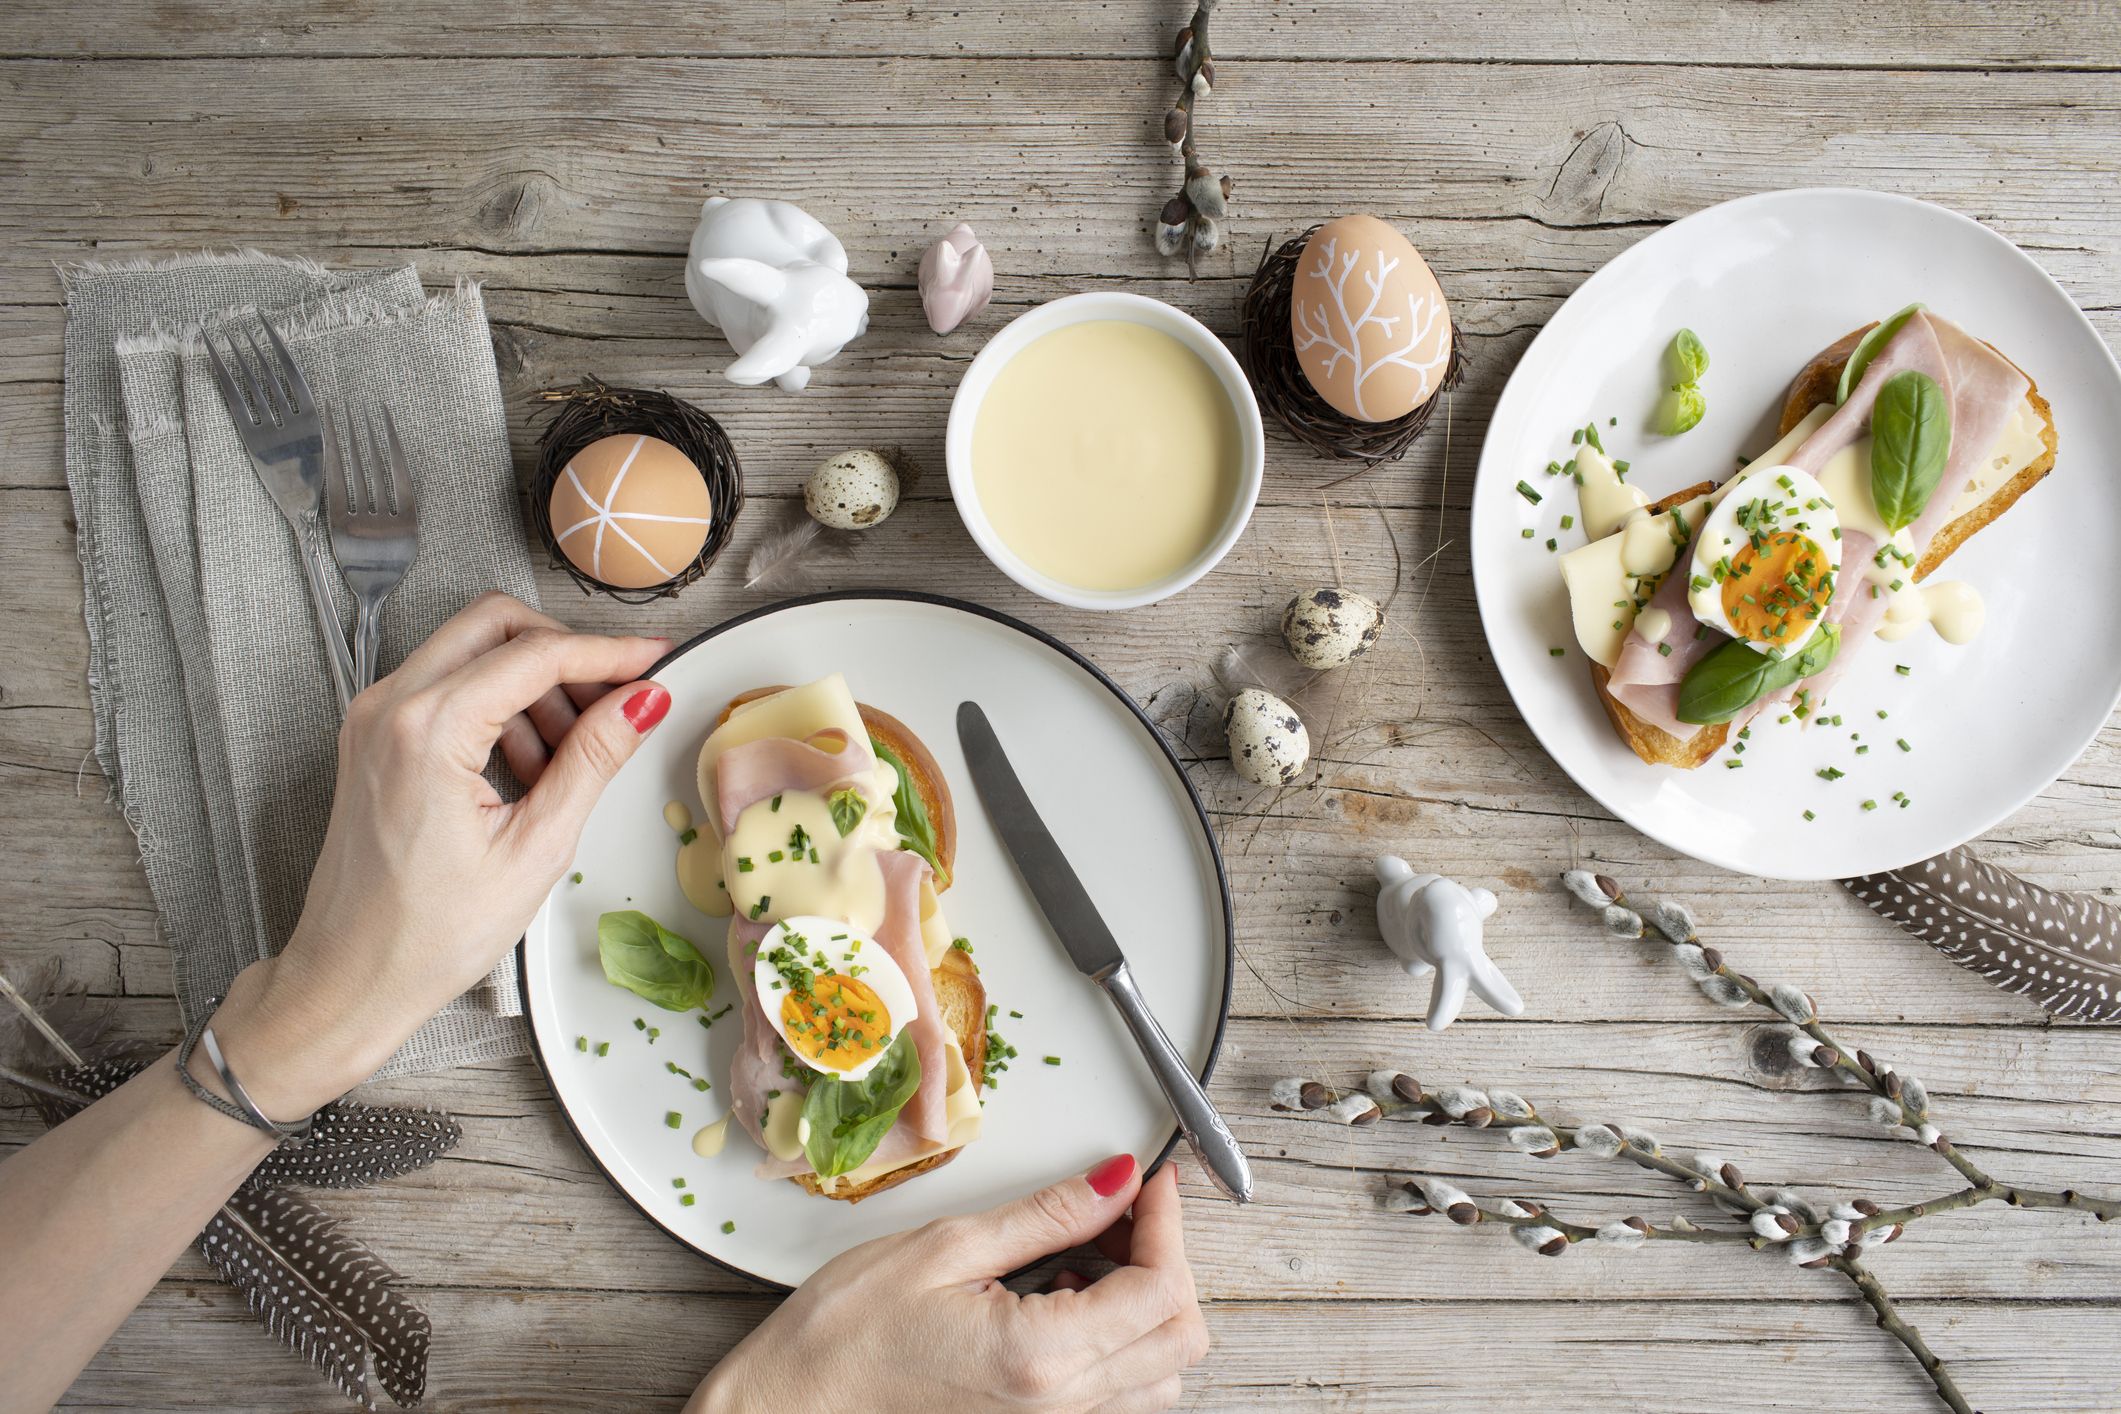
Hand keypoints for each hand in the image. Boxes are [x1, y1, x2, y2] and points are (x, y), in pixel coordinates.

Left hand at [212, 592, 671, 1113]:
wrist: (350, 979)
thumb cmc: (427, 934)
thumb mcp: (535, 848)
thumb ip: (592, 760)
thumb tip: (641, 703)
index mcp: (426, 730)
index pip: (536, 654)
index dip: (607, 652)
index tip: (655, 660)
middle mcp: (389, 707)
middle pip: (496, 624)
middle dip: (565, 652)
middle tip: (618, 697)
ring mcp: (375, 719)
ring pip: (472, 651)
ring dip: (533, 683)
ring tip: (574, 752)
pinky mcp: (375, 737)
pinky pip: (447, 688)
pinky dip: (499, 706)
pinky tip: (532, 765)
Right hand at [695, 1159, 1207, 1413]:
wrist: (793, 1407)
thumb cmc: (843, 1335)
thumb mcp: (946, 1247)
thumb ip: (1047, 1215)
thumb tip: (1116, 1180)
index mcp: (1041, 1356)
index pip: (1162, 1288)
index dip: (1167, 1222)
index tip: (1150, 1181)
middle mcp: (1061, 1405)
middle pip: (1179, 1337)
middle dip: (1165, 1259)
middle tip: (1118, 1210)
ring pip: (1158, 1373)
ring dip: (1146, 1305)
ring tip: (1084, 1257)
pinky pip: (1118, 1395)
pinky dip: (1117, 1343)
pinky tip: (1062, 1301)